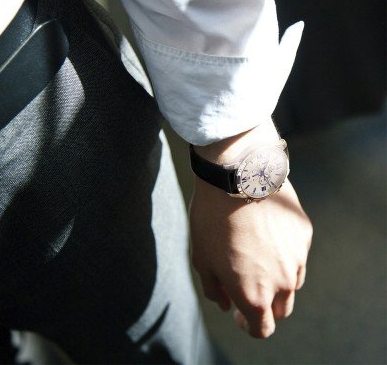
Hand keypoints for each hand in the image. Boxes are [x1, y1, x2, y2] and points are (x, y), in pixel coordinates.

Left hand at [189, 121, 312, 338]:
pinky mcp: (304, 233)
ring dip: (277, 279)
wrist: (236, 177)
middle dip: (265, 305)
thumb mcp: (202, 259)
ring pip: (293, 283)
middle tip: (247, 285)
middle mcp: (283, 282)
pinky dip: (284, 252)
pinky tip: (267, 232)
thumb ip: (215, 290)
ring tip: (256, 255)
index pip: (262, 329)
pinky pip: (296, 253)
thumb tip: (227, 304)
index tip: (240, 314)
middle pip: (281, 309)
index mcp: (255, 295)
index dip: (249, 325)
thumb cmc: (212, 219)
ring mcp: (298, 257)